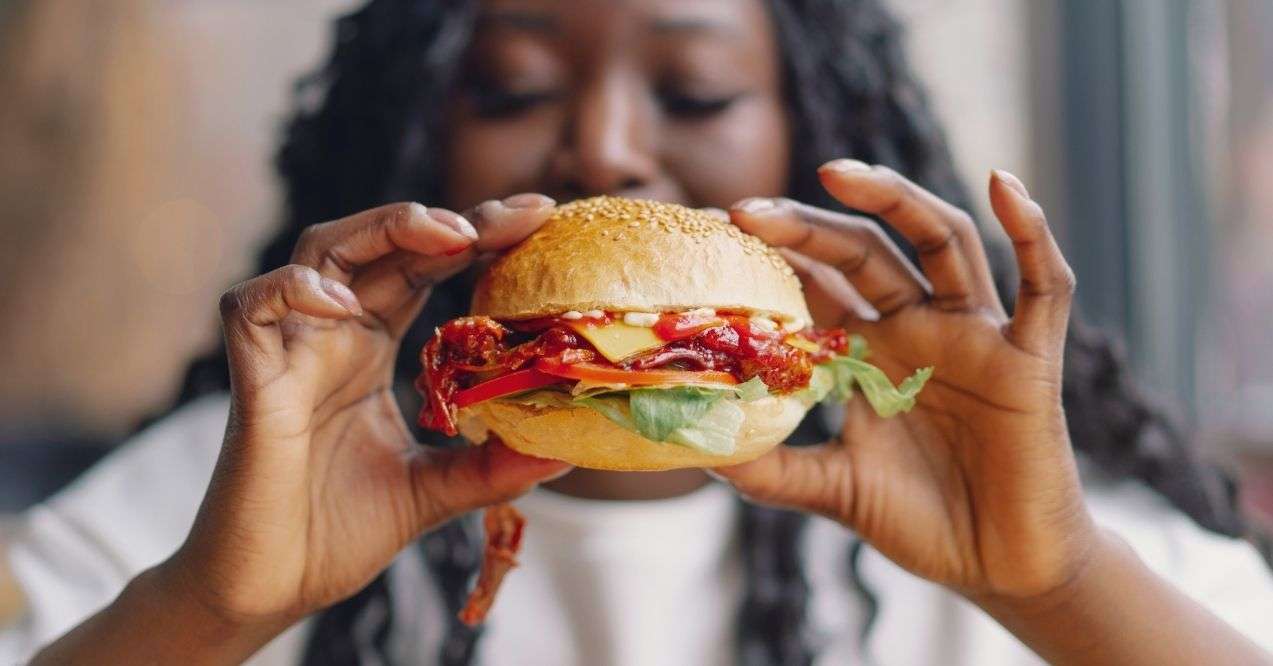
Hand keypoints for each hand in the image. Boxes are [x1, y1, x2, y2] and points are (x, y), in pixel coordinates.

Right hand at [170, 194, 570, 631]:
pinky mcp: (253, 382)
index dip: (475, 236)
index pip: (425, 269)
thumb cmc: (336, 535)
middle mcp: (333, 337)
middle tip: (514, 217)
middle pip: (381, 244)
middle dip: (448, 220)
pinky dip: (294, 290)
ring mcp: (291, 353)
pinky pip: (252, 307)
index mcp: (371, 350)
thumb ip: (491, 466)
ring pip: (320, 252)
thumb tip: (567, 450)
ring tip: (448, 236)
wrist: (268, 591)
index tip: (539, 216)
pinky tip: (346, 304)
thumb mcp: (435, 492)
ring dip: (382, 229)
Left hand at [714, 161, 1093, 601]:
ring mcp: (975, 336)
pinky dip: (1032, 233)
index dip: (773, 255)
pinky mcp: (1030, 359)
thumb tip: (699, 450)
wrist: (999, 566)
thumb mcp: (834, 490)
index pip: (817, 282)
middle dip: (808, 225)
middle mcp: (920, 327)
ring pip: (943, 241)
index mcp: (870, 351)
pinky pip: (1044, 285)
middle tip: (749, 212)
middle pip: (865, 251)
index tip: (714, 233)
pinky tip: (1004, 184)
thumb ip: (773, 471)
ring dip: (897, 200)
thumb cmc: (922, 520)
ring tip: (839, 175)